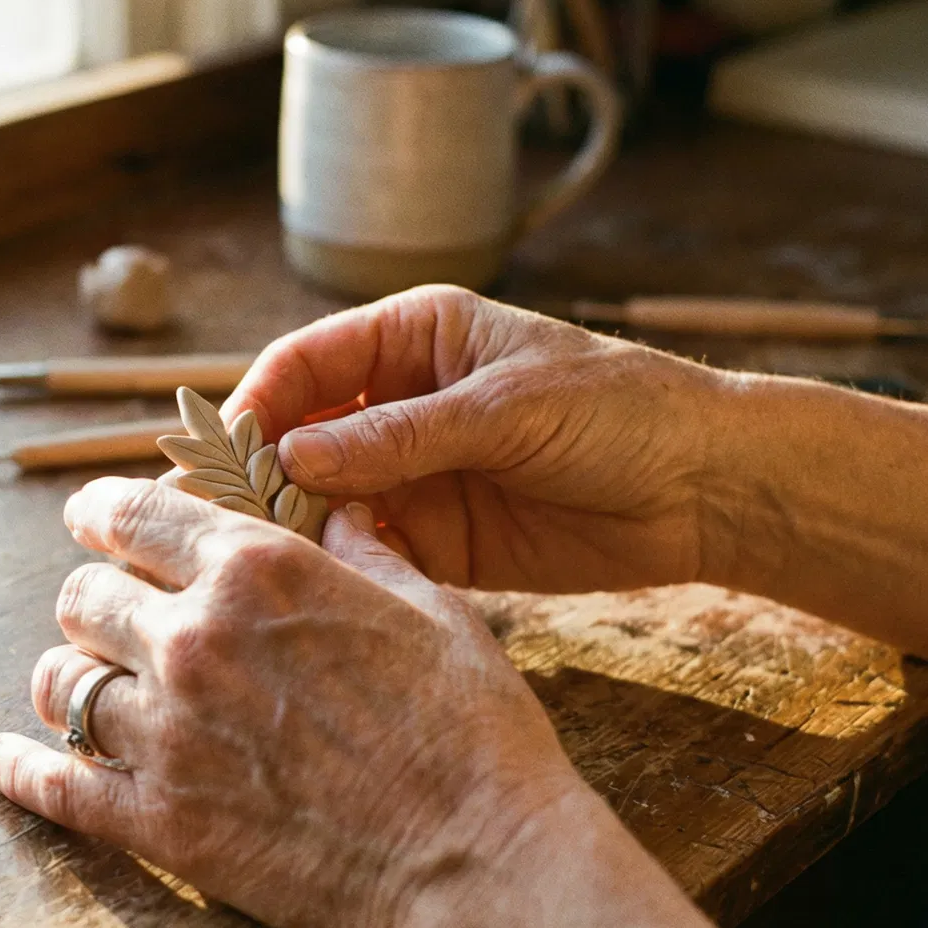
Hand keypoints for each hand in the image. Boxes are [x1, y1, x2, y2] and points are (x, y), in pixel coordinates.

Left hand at [0, 477, 581, 927]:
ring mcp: (168, 735)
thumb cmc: (471, 733)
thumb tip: (333, 506)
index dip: (101, 509)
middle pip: (84, 598)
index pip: (135, 515)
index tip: (90, 516)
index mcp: (257, 571)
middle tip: (113, 614)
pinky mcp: (159, 823)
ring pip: (62, 685)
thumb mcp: (431, 609)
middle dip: (94, 599)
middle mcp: (194, 640)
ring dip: (69, 678)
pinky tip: (2, 758)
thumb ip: (363, 550)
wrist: (473, 864)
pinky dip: (20, 769)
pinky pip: (56, 786)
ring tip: (84, 685)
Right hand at [224, 285, 729, 593]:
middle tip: (219, 523)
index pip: (306, 363)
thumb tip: (294, 455)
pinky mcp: (439, 540)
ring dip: (293, 529)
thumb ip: (401, 435)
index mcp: (414, 338)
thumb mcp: (508, 409)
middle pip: (300, 435)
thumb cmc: (622, 412)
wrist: (708, 489)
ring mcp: (416, 475)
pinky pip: (369, 552)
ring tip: (262, 565)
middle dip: (260, 475)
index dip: (257, 404)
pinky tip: (326, 588)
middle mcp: (401, 403)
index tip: (222, 456)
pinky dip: (342, 569)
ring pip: (324, 500)